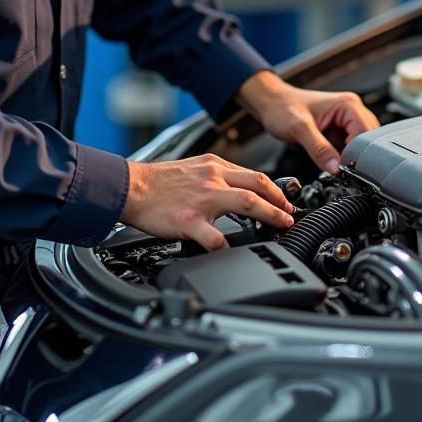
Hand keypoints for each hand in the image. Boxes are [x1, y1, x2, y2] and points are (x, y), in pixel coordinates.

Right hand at [120, 154, 295, 251]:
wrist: (130, 186)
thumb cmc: (157, 181)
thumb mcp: (192, 167)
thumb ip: (216, 175)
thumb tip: (237, 187)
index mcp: (214, 166)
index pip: (254, 175)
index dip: (275, 189)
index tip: (285, 201)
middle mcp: (212, 179)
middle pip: (258, 187)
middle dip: (281, 202)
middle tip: (291, 215)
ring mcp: (203, 200)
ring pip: (248, 204)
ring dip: (270, 216)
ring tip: (281, 226)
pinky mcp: (190, 221)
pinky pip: (215, 238)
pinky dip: (227, 247)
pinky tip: (233, 254)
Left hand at [236, 70, 378, 173]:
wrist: (270, 102)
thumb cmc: (282, 107)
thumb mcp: (299, 129)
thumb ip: (319, 149)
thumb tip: (336, 168)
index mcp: (348, 104)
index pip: (367, 134)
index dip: (359, 154)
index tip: (348, 169)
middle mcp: (351, 110)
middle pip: (368, 141)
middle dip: (357, 157)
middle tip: (342, 170)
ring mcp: (346, 119)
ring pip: (360, 145)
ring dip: (350, 157)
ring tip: (334, 163)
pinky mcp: (339, 129)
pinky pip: (348, 146)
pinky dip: (343, 156)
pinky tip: (332, 160)